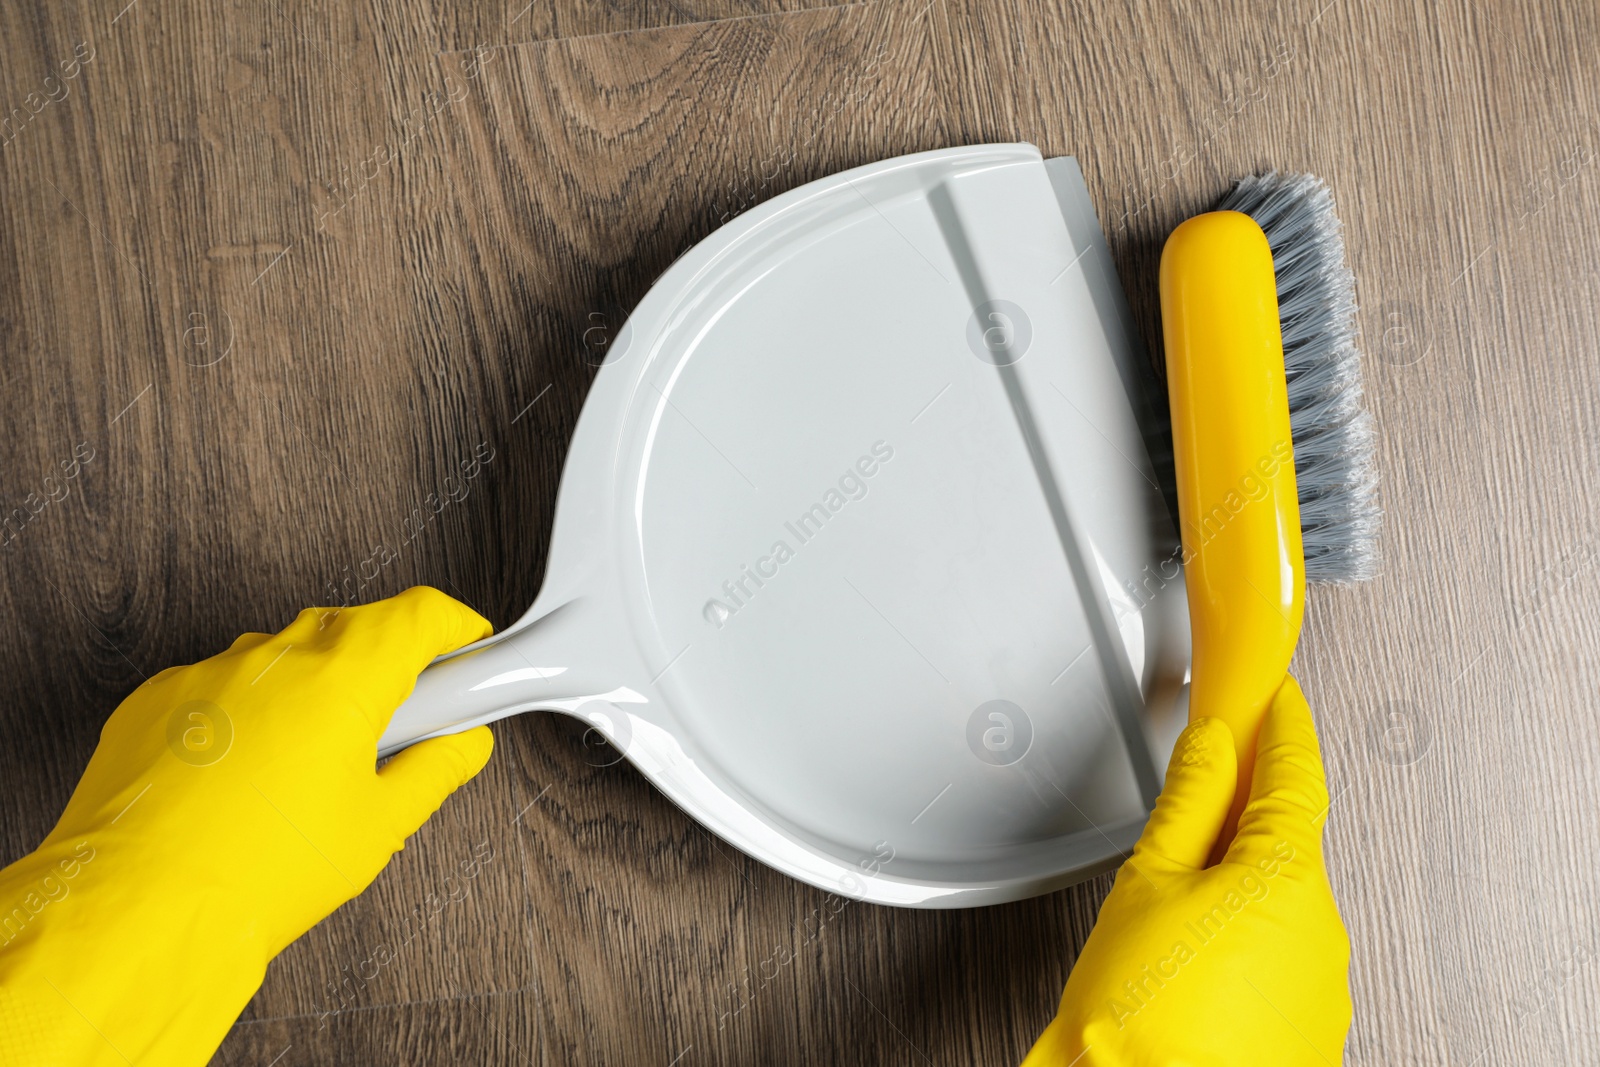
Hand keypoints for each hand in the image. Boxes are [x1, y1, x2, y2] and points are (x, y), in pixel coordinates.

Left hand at [0, 587, 494, 1065]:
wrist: (144, 910)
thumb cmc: (260, 873)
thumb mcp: (380, 828)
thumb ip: (435, 770)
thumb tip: (461, 746)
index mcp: (343, 679)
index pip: (418, 614)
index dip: (453, 626)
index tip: (465, 646)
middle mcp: (276, 658)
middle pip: (351, 626)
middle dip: (382, 662)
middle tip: (394, 721)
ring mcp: (210, 674)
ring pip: (282, 654)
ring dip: (309, 686)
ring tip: (309, 762)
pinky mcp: (158, 699)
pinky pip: (220, 685)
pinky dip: (246, 712)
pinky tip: (244, 775)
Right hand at [1022, 676, 1350, 1065]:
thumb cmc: (1142, 1017)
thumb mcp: (1146, 882)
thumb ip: (1186, 800)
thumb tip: (1211, 744)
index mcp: (1287, 876)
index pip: (1295, 772)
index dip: (1282, 724)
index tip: (1276, 694)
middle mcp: (1323, 928)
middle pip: (1285, 841)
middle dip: (1242, 819)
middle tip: (1193, 807)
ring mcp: (1323, 985)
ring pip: (1280, 905)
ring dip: (1237, 889)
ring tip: (1169, 915)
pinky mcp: (1311, 1030)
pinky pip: (1279, 960)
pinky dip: (1243, 945)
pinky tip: (1193, 962)